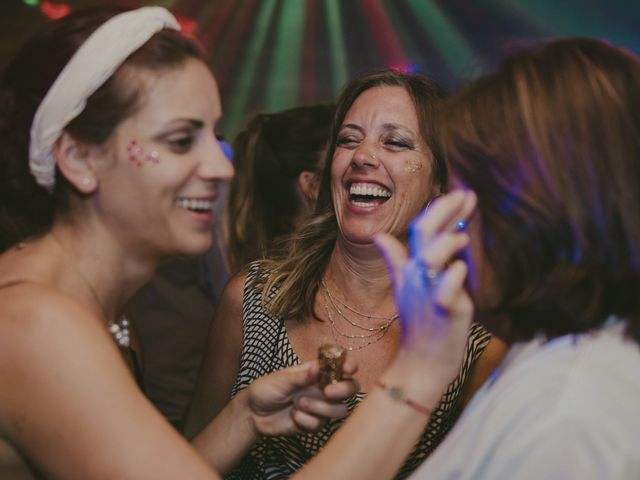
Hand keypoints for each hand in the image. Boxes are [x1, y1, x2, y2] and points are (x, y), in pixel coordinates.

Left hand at [246, 360, 358, 436]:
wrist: (253, 414)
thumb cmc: (266, 389)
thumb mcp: (281, 380)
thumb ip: (301, 377)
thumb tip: (318, 368)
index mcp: (317, 371)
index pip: (341, 365)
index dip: (350, 366)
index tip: (348, 370)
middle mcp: (323, 387)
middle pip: (350, 388)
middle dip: (343, 390)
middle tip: (327, 391)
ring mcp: (320, 405)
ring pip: (339, 410)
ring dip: (320, 408)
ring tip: (298, 404)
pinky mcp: (314, 423)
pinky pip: (321, 424)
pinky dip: (306, 420)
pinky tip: (293, 415)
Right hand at [374, 190, 476, 388]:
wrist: (421, 364)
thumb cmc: (419, 324)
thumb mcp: (405, 287)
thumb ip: (396, 259)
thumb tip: (379, 235)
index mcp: (412, 268)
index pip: (422, 229)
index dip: (442, 209)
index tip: (464, 193)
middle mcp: (418, 276)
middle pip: (424, 234)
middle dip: (444, 211)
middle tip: (467, 195)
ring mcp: (428, 294)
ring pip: (430, 260)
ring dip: (446, 243)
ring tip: (463, 236)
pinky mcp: (442, 313)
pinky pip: (445, 293)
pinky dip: (453, 278)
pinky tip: (462, 268)